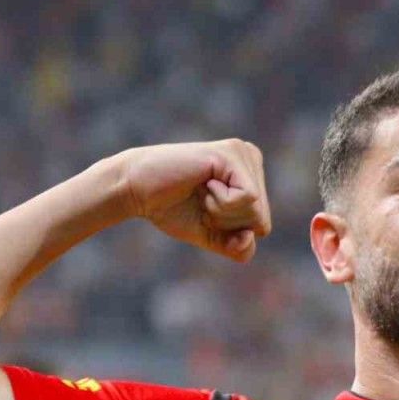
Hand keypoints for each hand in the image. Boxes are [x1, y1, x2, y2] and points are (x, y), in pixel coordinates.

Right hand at [116, 140, 271, 261]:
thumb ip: (237, 246)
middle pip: (261, 219)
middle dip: (226, 222)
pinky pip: (248, 197)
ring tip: (201, 191)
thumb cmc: (172, 209)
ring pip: (256, 209)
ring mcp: (243, 153)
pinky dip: (221, 203)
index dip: (230, 231)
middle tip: (201, 200)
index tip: (205, 210)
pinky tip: (204, 183)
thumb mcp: (211, 235)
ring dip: (221, 212)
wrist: (136, 190)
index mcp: (252, 177)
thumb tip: (251, 236)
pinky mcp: (232, 154)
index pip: (262, 226)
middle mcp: (252, 159)